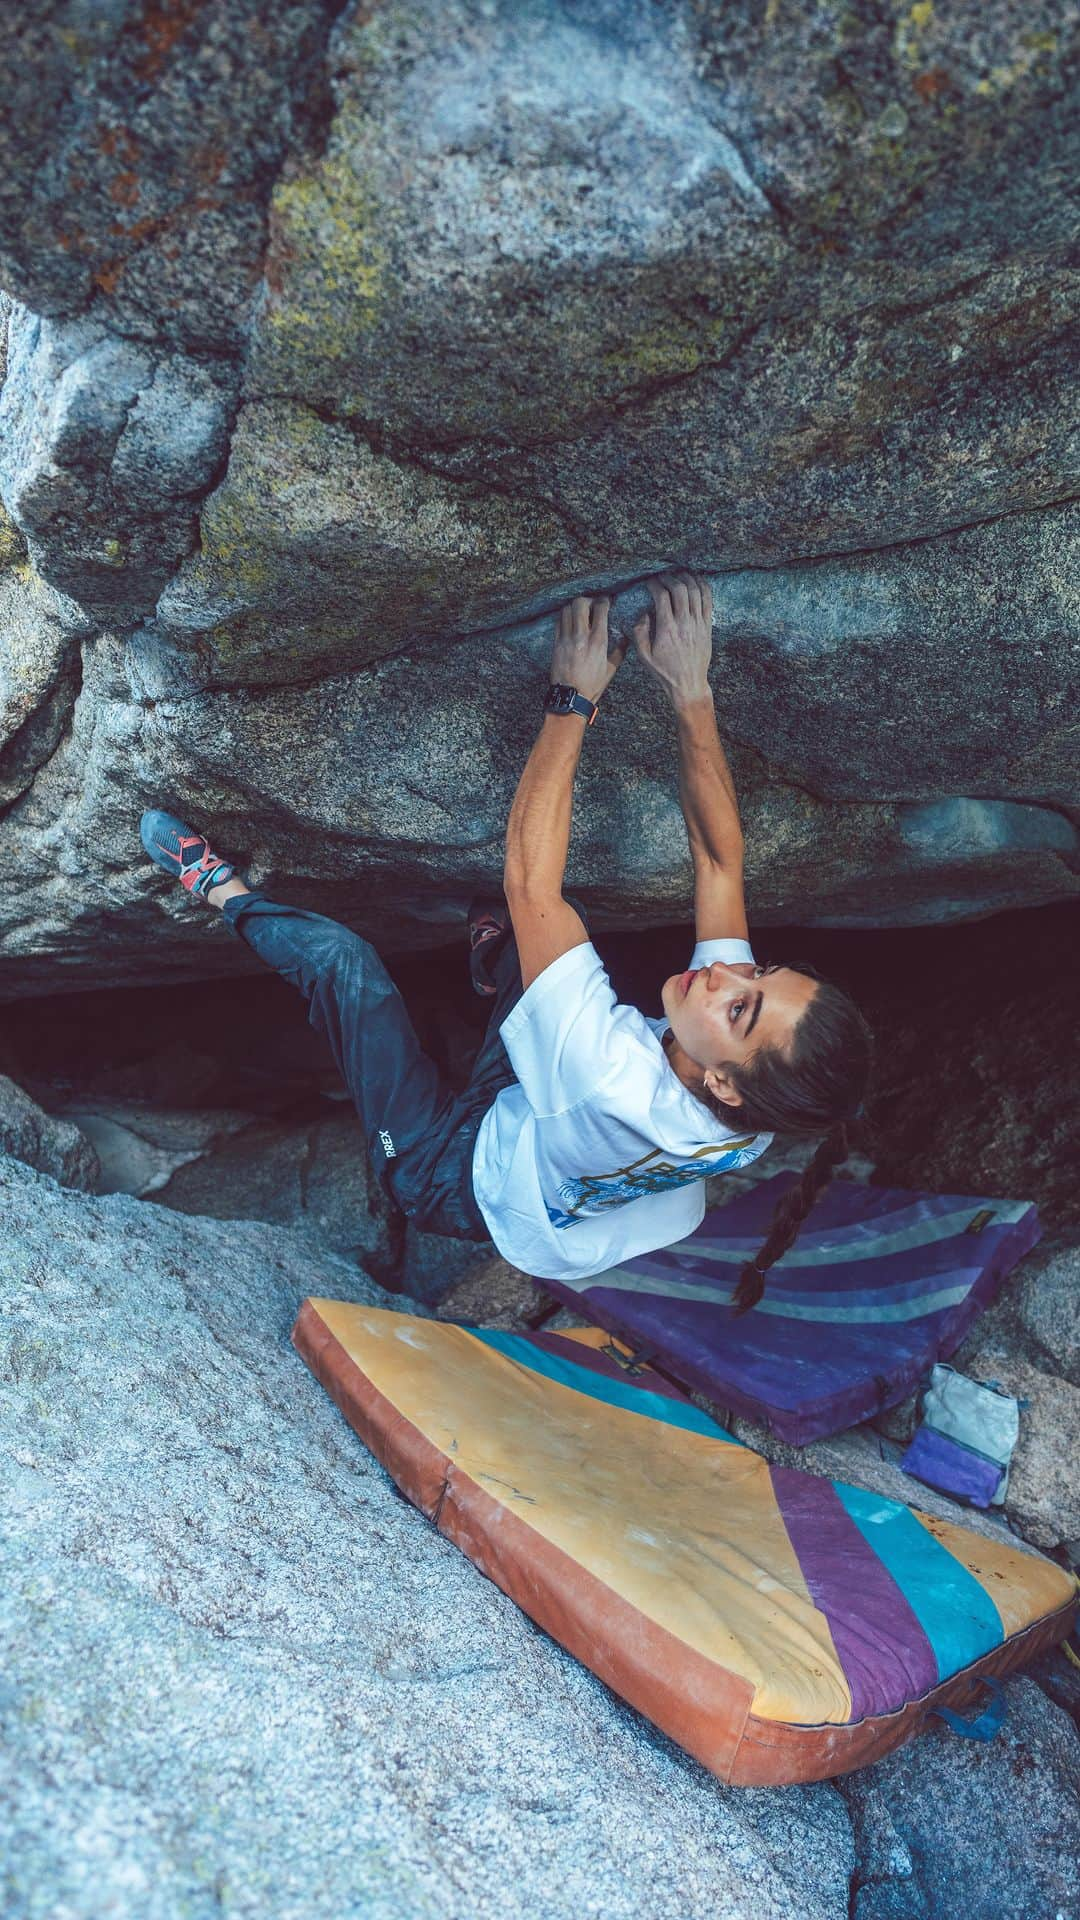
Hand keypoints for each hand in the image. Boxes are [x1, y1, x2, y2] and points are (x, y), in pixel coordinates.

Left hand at [549, 594, 628, 705]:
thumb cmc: (592, 685)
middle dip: (588, 599)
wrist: (571, 697)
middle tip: (592, 604)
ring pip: (567, 609)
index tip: (606, 601)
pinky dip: (564, 617)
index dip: (604, 601)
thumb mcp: (611, 669)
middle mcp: (581, 636)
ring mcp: (566, 639)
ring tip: (580, 611)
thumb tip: (626, 638)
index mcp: (598, 641)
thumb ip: (619, 651)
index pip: (600, 609)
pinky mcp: (556, 643)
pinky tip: (570, 620)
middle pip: (581, 603)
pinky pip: (558, 622)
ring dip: (574, 606)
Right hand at [633, 571, 712, 705]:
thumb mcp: (644, 655)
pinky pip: (708, 600)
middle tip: (662, 577)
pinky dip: (702, 586)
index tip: (649, 582)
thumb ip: (639, 633)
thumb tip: (644, 613)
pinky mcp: (707, 625)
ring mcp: (698, 623)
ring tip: (678, 575)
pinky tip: (696, 580)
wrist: (688, 683)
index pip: (662, 597)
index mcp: (667, 629)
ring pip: (695, 591)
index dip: (654, 584)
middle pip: (679, 589)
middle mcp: (684, 623)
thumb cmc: (664, 671)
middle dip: (669, 578)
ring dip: (686, 579)